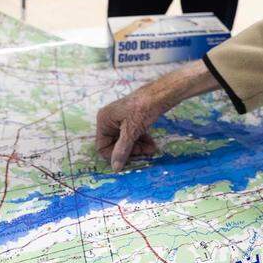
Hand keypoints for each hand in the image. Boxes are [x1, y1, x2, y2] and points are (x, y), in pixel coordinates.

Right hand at [96, 60, 219, 170]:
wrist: (160, 94)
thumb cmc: (142, 109)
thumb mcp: (131, 131)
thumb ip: (122, 150)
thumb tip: (115, 169)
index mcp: (104, 121)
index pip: (102, 146)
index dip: (115, 155)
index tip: (130, 159)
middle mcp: (109, 121)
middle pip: (115, 145)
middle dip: (130, 151)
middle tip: (145, 153)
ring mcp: (120, 120)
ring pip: (125, 141)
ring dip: (138, 147)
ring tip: (151, 149)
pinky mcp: (131, 120)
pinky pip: (132, 136)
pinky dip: (141, 141)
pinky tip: (152, 144)